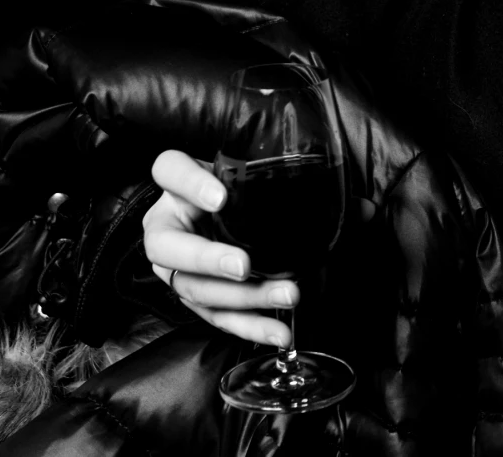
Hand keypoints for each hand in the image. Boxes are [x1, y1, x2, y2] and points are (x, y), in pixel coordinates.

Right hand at [141, 149, 298, 346]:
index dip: (191, 185)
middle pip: (169, 247)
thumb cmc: (235, 187)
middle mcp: (165, 228)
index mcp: (174, 186)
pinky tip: (278, 331)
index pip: (169, 171)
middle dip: (207, 260)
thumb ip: (268, 176)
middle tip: (243, 266)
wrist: (223, 213)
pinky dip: (251, 326)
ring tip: (286, 295)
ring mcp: (175, 268)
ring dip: (242, 298)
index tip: (221, 197)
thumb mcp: (244, 172)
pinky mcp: (196, 298)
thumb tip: (336, 196)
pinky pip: (218, 317)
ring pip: (197, 289)